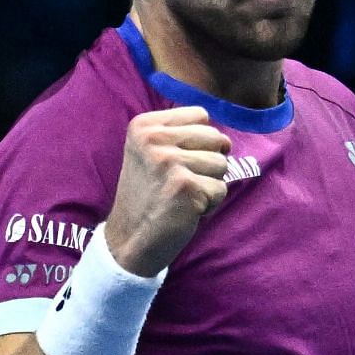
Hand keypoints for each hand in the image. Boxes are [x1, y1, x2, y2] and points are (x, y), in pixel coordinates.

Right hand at [103, 106, 231, 275]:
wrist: (129, 239)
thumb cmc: (148, 196)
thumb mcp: (150, 153)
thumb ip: (180, 136)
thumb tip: (224, 138)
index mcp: (144, 125)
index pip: (201, 115)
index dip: (202, 141)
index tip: (181, 161)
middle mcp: (154, 139)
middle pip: (216, 138)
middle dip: (209, 163)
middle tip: (182, 182)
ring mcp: (169, 161)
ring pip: (222, 164)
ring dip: (210, 184)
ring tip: (184, 196)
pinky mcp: (185, 185)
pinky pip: (221, 189)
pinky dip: (210, 204)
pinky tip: (186, 209)